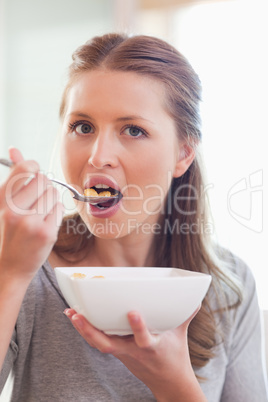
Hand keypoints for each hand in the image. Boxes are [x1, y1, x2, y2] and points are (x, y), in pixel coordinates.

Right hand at [0, 148, 63, 284]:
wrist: (8, 268)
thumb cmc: (6, 234)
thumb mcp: (2, 204)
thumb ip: (12, 178)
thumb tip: (15, 149)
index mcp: (1, 201)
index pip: (23, 169)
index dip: (32, 167)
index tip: (34, 172)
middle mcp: (14, 210)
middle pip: (43, 180)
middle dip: (43, 186)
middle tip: (36, 199)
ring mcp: (31, 222)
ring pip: (53, 194)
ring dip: (49, 201)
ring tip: (38, 214)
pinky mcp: (46, 233)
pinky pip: (59, 208)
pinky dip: (54, 213)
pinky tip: (44, 223)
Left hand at [64, 307, 205, 400]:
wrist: (169, 384)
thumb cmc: (175, 356)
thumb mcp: (181, 334)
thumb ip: (185, 314)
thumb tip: (195, 296)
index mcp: (152, 348)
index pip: (143, 339)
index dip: (138, 328)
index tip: (133, 312)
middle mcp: (133, 352)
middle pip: (107, 345)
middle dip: (90, 331)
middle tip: (77, 314)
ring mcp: (123, 354)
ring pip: (99, 344)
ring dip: (83, 329)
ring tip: (70, 312)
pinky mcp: (118, 353)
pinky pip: (99, 343)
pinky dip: (87, 331)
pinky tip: (77, 318)